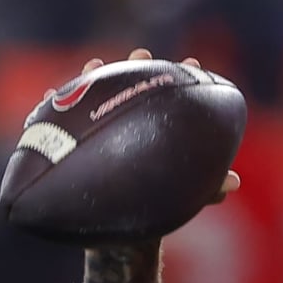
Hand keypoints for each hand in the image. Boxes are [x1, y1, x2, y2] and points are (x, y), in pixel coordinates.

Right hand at [48, 47, 241, 203]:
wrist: (122, 227)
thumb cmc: (159, 204)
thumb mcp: (185, 195)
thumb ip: (208, 188)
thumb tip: (234, 182)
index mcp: (160, 128)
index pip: (174, 97)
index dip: (183, 78)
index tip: (192, 64)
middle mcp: (132, 122)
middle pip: (135, 87)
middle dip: (138, 67)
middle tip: (143, 55)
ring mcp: (102, 127)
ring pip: (97, 96)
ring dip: (95, 77)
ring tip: (96, 64)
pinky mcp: (75, 140)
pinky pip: (61, 121)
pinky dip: (54, 106)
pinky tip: (48, 92)